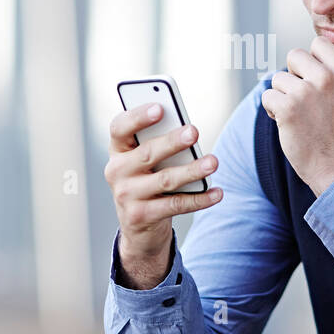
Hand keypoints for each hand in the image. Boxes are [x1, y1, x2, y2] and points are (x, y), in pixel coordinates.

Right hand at [104, 103, 221, 287]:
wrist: (138, 225)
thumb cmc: (148, 179)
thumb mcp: (146, 161)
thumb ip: (159, 143)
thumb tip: (188, 132)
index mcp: (118, 149)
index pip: (120, 128)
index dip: (138, 117)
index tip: (160, 108)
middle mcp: (116, 171)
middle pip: (147, 153)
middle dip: (172, 142)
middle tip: (194, 132)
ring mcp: (126, 195)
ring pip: (165, 180)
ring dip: (192, 170)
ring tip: (213, 162)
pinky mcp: (140, 216)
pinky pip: (175, 205)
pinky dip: (199, 199)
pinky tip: (217, 193)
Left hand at [262, 39, 333, 194]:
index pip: (318, 43)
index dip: (314, 61)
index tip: (319, 81)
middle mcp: (325, 78)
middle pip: (295, 55)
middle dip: (296, 75)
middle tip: (307, 99)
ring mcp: (305, 93)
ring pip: (278, 78)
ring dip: (283, 95)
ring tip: (299, 113)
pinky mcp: (287, 108)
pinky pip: (268, 96)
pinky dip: (272, 109)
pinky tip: (287, 122)